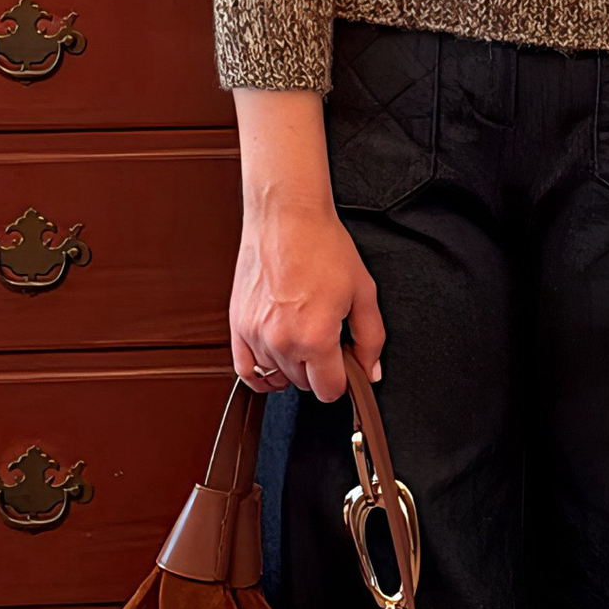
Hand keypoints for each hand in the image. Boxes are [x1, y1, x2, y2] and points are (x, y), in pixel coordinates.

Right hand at [229, 190, 383, 398]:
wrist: (286, 218)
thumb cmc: (322, 247)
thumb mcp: (363, 292)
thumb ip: (371, 339)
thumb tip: (370, 371)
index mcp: (316, 338)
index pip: (329, 390)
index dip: (342, 380)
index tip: (345, 362)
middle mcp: (282, 341)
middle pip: (304, 384)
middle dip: (319, 369)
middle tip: (326, 338)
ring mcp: (256, 335)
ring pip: (277, 377)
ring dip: (292, 365)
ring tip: (302, 334)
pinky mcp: (238, 325)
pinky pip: (244, 371)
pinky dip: (261, 374)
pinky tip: (276, 361)